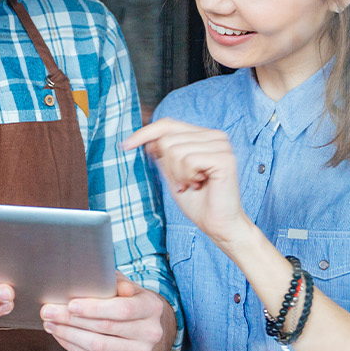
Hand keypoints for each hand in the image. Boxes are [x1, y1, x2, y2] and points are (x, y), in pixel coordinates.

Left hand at [40, 274, 173, 350]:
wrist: (146, 329)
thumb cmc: (130, 300)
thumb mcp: (127, 286)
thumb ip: (113, 281)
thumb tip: (96, 280)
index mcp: (151, 307)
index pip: (122, 309)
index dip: (95, 308)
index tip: (70, 304)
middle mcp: (150, 333)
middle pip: (105, 328)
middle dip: (72, 319)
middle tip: (48, 311)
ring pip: (97, 346)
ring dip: (68, 335)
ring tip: (50, 324)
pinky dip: (73, 348)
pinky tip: (60, 336)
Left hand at [123, 120, 249, 249]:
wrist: (218, 225)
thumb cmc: (198, 202)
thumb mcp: (172, 174)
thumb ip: (163, 154)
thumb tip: (146, 139)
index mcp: (203, 136)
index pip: (167, 124)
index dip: (144, 133)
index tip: (125, 146)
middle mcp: (214, 136)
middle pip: (167, 139)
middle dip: (167, 166)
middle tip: (182, 183)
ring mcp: (221, 145)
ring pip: (175, 149)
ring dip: (177, 174)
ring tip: (192, 185)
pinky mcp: (224, 158)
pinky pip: (188, 159)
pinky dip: (187, 176)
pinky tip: (199, 185)